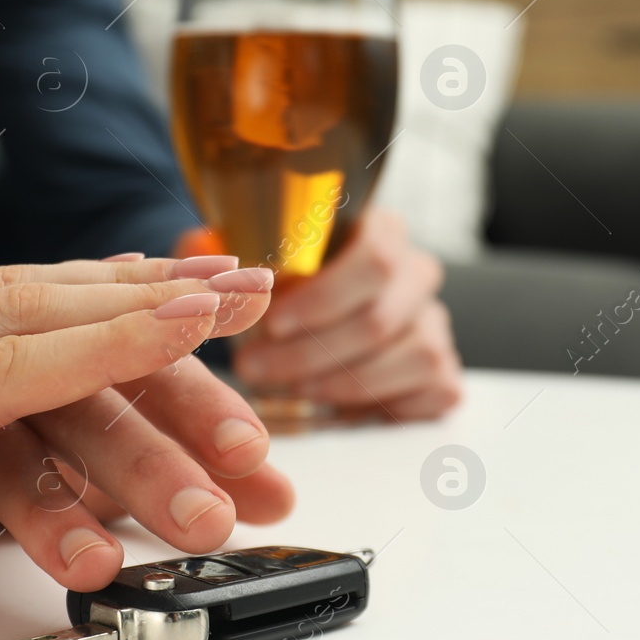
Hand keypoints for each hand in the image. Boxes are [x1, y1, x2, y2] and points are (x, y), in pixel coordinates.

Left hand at [0, 258, 284, 621]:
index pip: (2, 361)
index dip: (110, 342)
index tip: (198, 318)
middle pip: (33, 306)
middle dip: (152, 296)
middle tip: (251, 288)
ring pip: (20, 286)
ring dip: (126, 279)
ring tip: (218, 278)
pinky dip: (69, 282)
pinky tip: (123, 281)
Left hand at [219, 208, 462, 420]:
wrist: (313, 328)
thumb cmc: (280, 289)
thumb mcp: (240, 263)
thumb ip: (214, 253)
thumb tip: (197, 256)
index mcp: (379, 232)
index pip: (375, 256)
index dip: (323, 297)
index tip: (271, 324)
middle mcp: (416, 275)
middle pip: (380, 318)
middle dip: (309, 353)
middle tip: (255, 369)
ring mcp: (434, 325)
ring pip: (405, 359)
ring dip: (336, 383)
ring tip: (284, 389)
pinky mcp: (442, 376)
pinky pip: (426, 395)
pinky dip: (373, 407)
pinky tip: (327, 405)